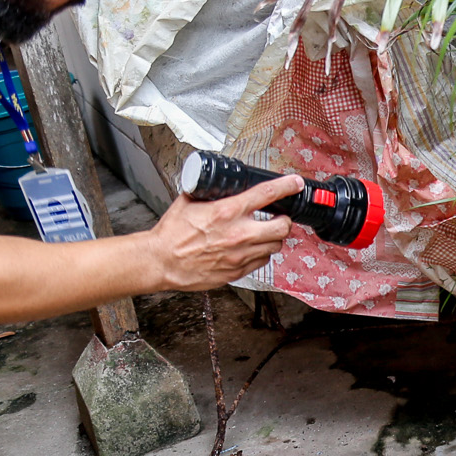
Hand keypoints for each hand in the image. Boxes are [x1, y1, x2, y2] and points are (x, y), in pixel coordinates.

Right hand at [144, 174, 302, 290]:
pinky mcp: (236, 271)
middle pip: (282, 226)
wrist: (161, 261)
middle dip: (284, 220)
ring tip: (264, 234)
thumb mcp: (189, 201)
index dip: (286, 186)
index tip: (294, 183)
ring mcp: (240, 255)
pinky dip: (261, 254)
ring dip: (273, 238)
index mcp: (227, 212)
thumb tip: (218, 184)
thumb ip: (209, 192)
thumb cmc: (172, 233)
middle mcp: (238, 234)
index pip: (266, 195)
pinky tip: (252, 249)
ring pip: (275, 246)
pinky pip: (261, 262)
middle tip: (279, 216)